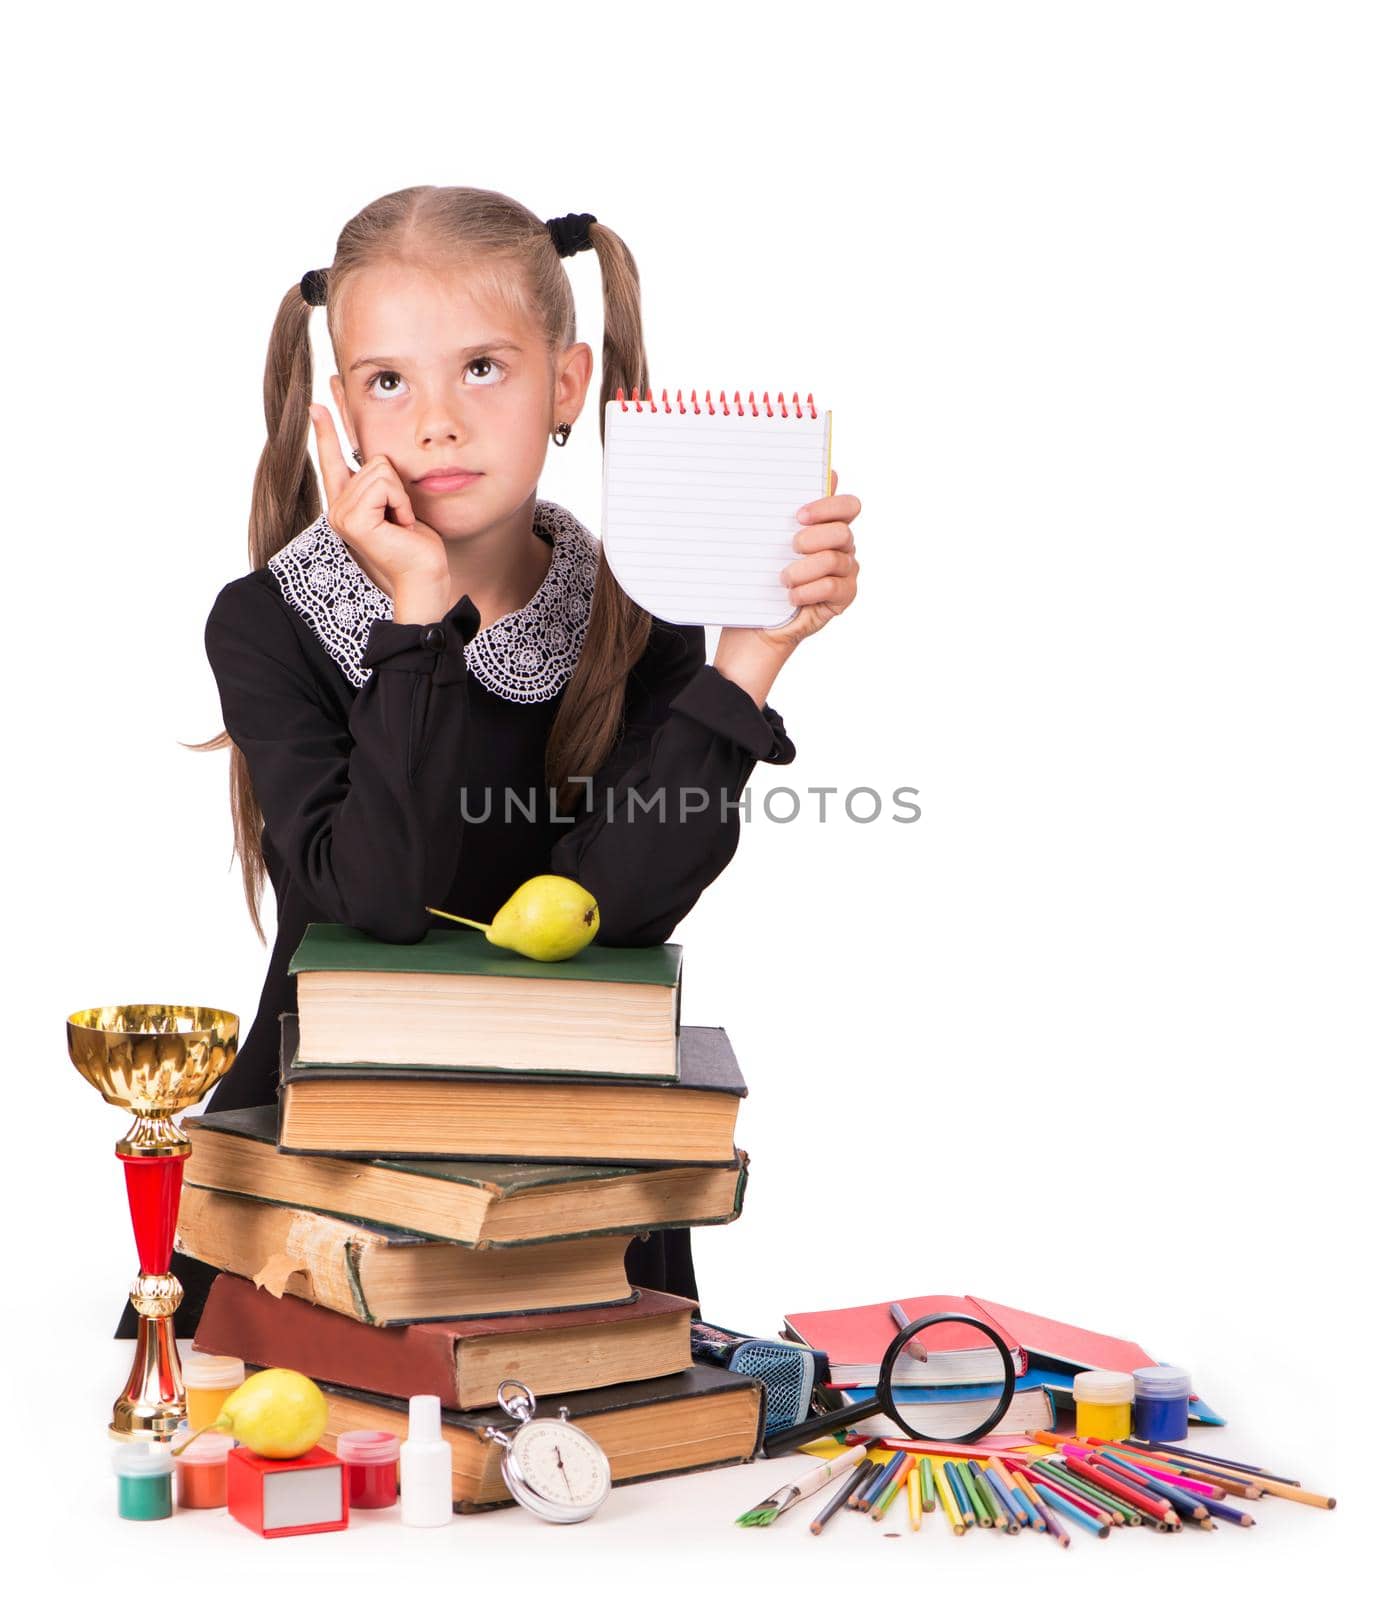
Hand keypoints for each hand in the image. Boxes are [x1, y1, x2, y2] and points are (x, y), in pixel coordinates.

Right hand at [308, 405, 448, 602]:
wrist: (424, 573)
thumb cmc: (417, 541)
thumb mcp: (397, 501)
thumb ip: (381, 479)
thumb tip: (380, 454)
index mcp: (346, 502)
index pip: (333, 458)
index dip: (326, 430)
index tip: (317, 404)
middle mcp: (337, 507)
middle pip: (371, 459)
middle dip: (397, 486)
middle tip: (401, 517)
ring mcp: (341, 515)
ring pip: (379, 469)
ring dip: (401, 496)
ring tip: (400, 522)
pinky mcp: (353, 520)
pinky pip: (384, 484)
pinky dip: (400, 502)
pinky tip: (400, 525)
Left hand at [722, 469, 860, 654]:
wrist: (756, 620)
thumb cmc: (762, 576)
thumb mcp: (769, 541)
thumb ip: (789, 512)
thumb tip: (817, 477)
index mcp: (829, 526)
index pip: (848, 506)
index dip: (829, 506)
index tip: (799, 515)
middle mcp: (843, 547)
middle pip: (842, 532)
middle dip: (812, 539)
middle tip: (790, 547)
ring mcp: (845, 572)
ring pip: (833, 560)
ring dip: (801, 570)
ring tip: (783, 579)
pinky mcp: (843, 597)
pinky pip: (832, 587)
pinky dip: (806, 591)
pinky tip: (791, 597)